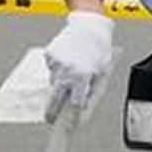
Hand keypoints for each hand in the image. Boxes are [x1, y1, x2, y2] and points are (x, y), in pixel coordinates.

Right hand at [43, 11, 113, 127]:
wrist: (89, 25)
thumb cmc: (99, 50)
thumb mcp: (102, 73)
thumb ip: (93, 94)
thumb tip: (83, 110)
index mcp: (83, 76)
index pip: (75, 103)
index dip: (72, 117)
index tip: (67, 126)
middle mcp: (68, 71)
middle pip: (55, 99)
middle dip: (51, 112)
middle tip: (49, 119)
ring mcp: (57, 63)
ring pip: (54, 82)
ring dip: (60, 83)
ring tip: (73, 70)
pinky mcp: (50, 55)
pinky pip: (51, 69)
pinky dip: (57, 69)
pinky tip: (68, 60)